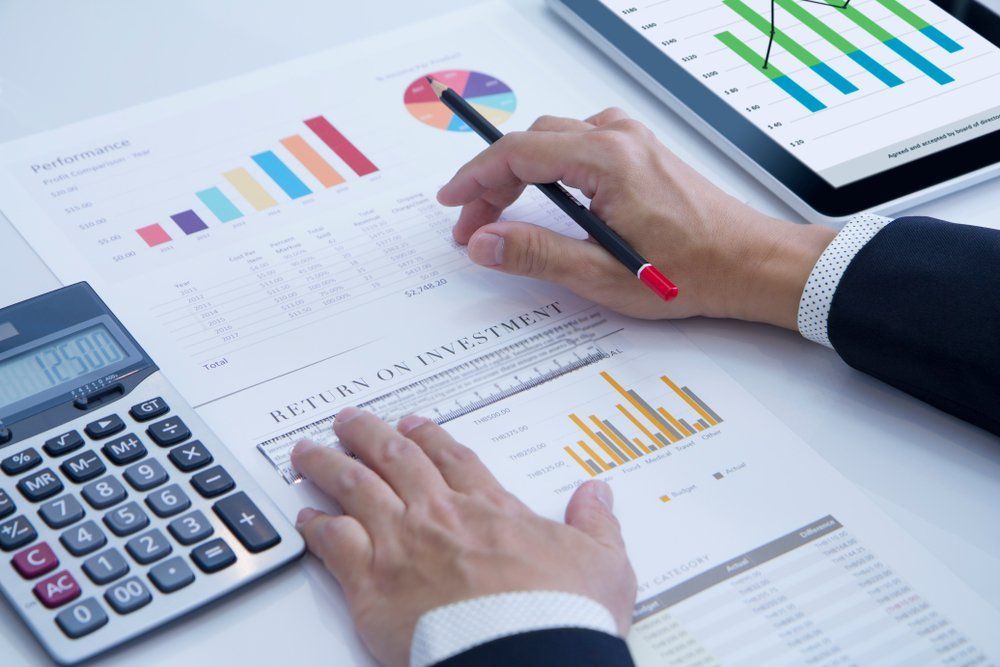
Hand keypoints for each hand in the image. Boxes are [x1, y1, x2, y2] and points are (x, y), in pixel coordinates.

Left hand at [290, 407, 636, 666]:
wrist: (525, 655)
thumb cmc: (559, 613)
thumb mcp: (602, 562)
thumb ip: (596, 524)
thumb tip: (599, 496)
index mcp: (489, 509)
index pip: (453, 459)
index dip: (431, 438)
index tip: (415, 426)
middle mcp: (440, 516)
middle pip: (395, 460)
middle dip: (369, 435)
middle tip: (350, 420)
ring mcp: (402, 544)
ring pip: (356, 488)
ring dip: (330, 465)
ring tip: (309, 451)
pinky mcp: (373, 584)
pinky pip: (335, 544)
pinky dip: (317, 527)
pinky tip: (305, 517)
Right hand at [438, 108, 835, 329]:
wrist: (750, 263)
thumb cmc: (691, 270)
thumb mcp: (601, 275)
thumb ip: (535, 254)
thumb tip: (484, 242)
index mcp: (607, 160)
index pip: (518, 154)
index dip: (475, 178)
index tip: (453, 203)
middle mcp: (618, 138)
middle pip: (532, 143)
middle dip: (493, 181)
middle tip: (473, 225)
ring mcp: (632, 141)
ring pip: (553, 140)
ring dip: (520, 172)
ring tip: (502, 214)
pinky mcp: (640, 152)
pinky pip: (579, 143)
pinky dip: (549, 166)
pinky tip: (547, 197)